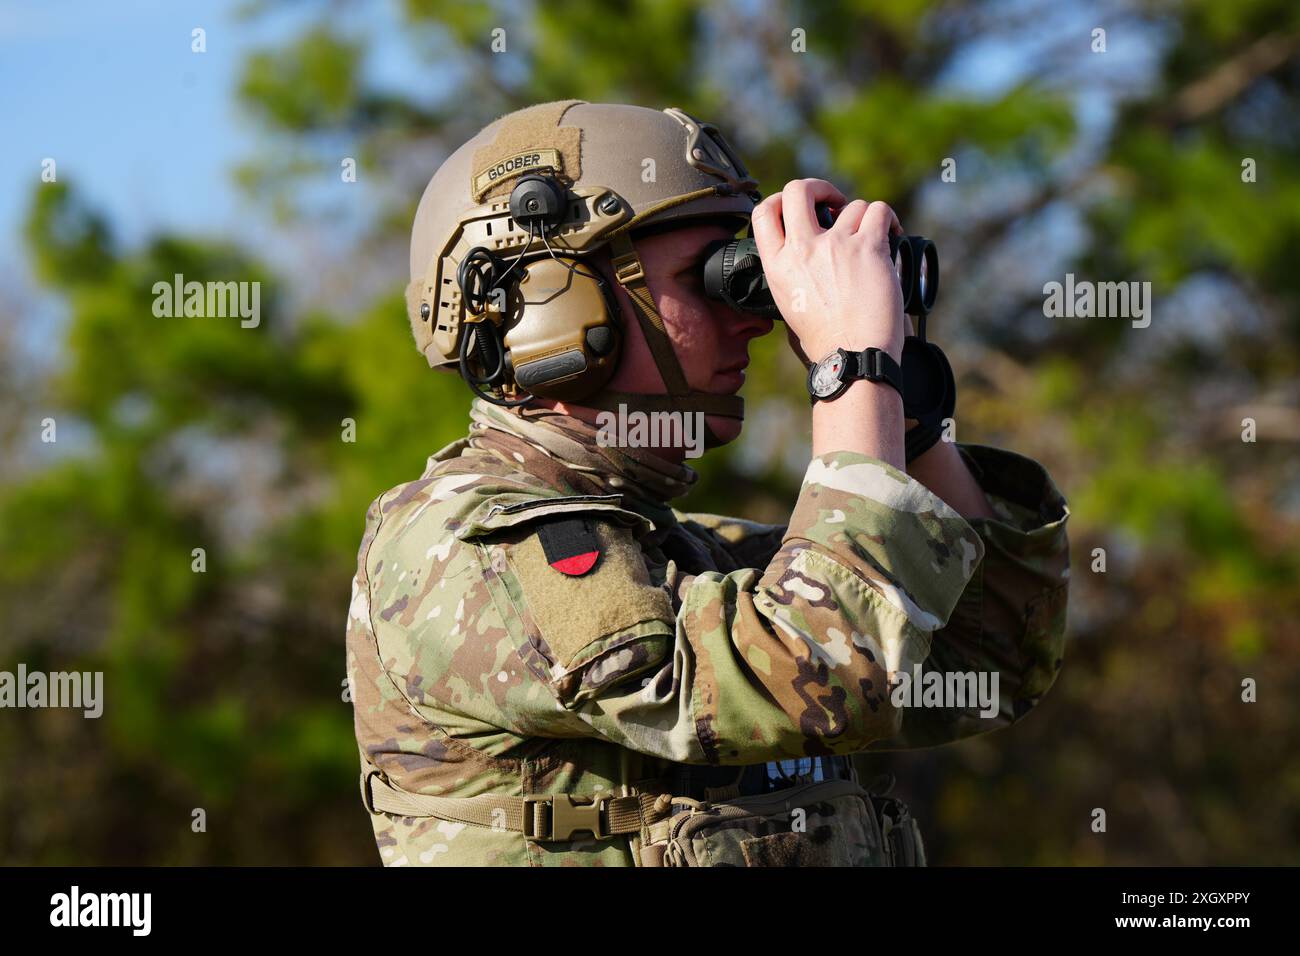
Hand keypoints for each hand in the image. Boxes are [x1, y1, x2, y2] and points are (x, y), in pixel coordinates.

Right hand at [751, 179, 905, 364]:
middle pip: (799, 189)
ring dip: (862, 218)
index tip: (800, 209)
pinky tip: (891, 233)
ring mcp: (835, 245)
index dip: (781, 200)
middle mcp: (803, 249)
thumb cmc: (826, 341)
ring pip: (851, 205)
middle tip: (833, 204)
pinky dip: (888, 219)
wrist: (854, 356)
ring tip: (871, 238)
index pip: (763, 212)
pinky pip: (879, 211)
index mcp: (778, 266)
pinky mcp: (868, 247)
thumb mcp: (790, 305)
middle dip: (818, 189)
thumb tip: (804, 254)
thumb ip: (791, 273)